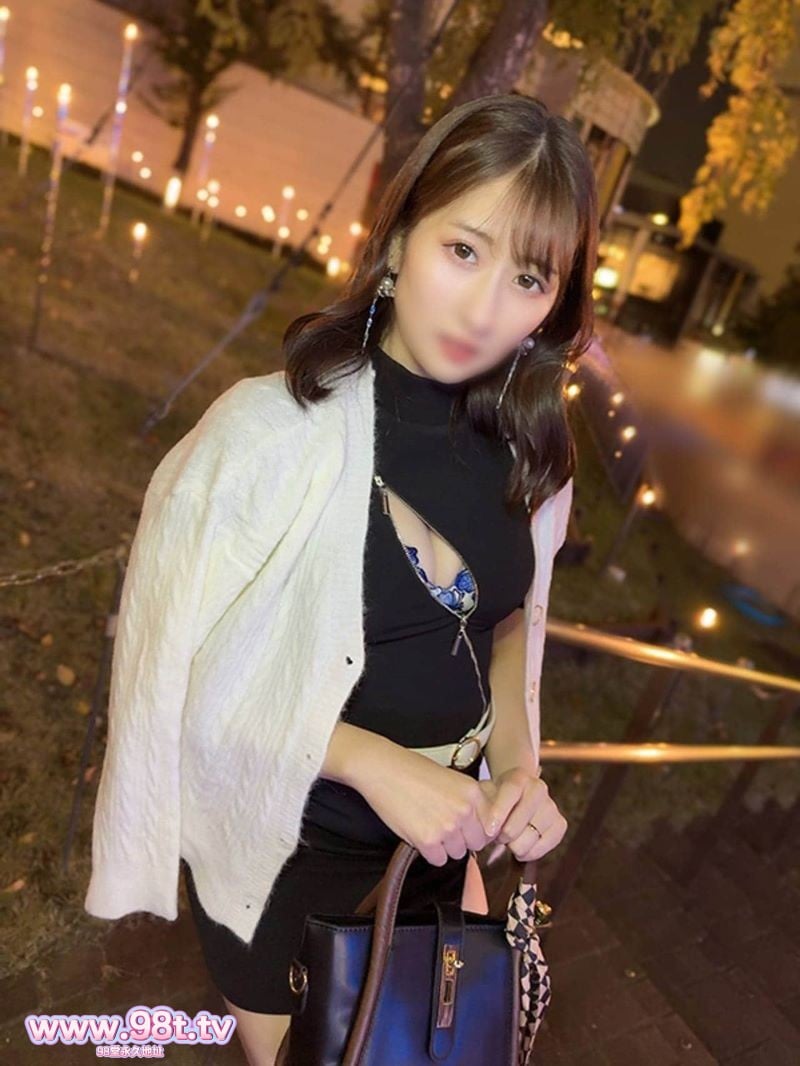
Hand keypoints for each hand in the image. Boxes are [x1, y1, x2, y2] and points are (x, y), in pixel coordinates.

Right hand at [355, 744, 499, 866]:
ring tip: (428, 826)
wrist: (382, 769)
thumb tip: (480, 826)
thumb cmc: (413, 770)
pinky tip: (418, 833)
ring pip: (457, 853)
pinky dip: (429, 852)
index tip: (464, 827)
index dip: (475, 828)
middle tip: (443, 828)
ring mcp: (447, 826)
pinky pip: (438, 860)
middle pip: (476, 843)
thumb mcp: (451, 779)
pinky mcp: (427, 840)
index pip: (489, 827)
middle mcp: (465, 810)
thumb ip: (468, 801)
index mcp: (473, 792)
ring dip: (444, 846)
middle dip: (462, 839)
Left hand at [485, 767, 566, 861]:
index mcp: (519, 777)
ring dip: (514, 846)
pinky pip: (543, 847)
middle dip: (503, 835)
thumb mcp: (485, 795)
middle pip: (519, 821)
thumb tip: (484, 828)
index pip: (511, 791)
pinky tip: (520, 848)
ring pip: (530, 837)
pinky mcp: (560, 824)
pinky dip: (528, 853)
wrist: (517, 797)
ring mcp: (552, 806)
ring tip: (508, 840)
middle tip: (497, 836)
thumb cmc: (496, 799)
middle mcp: (539, 788)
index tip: (489, 831)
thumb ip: (481, 806)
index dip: (499, 812)